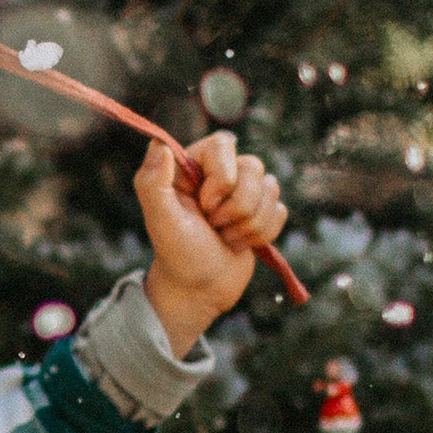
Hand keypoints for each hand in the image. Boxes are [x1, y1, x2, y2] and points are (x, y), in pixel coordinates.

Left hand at [134, 132, 286, 357]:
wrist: (198, 290)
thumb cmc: (177, 254)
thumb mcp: (160, 219)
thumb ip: (152, 181)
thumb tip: (158, 142)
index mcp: (191, 167)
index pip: (223, 144)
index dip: (221, 178)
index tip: (204, 206)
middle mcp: (217, 174)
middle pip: (254, 167)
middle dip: (235, 207)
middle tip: (211, 226)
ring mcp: (242, 193)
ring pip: (272, 189)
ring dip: (248, 224)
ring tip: (223, 238)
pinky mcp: (260, 213)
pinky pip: (281, 210)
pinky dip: (262, 234)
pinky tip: (239, 244)